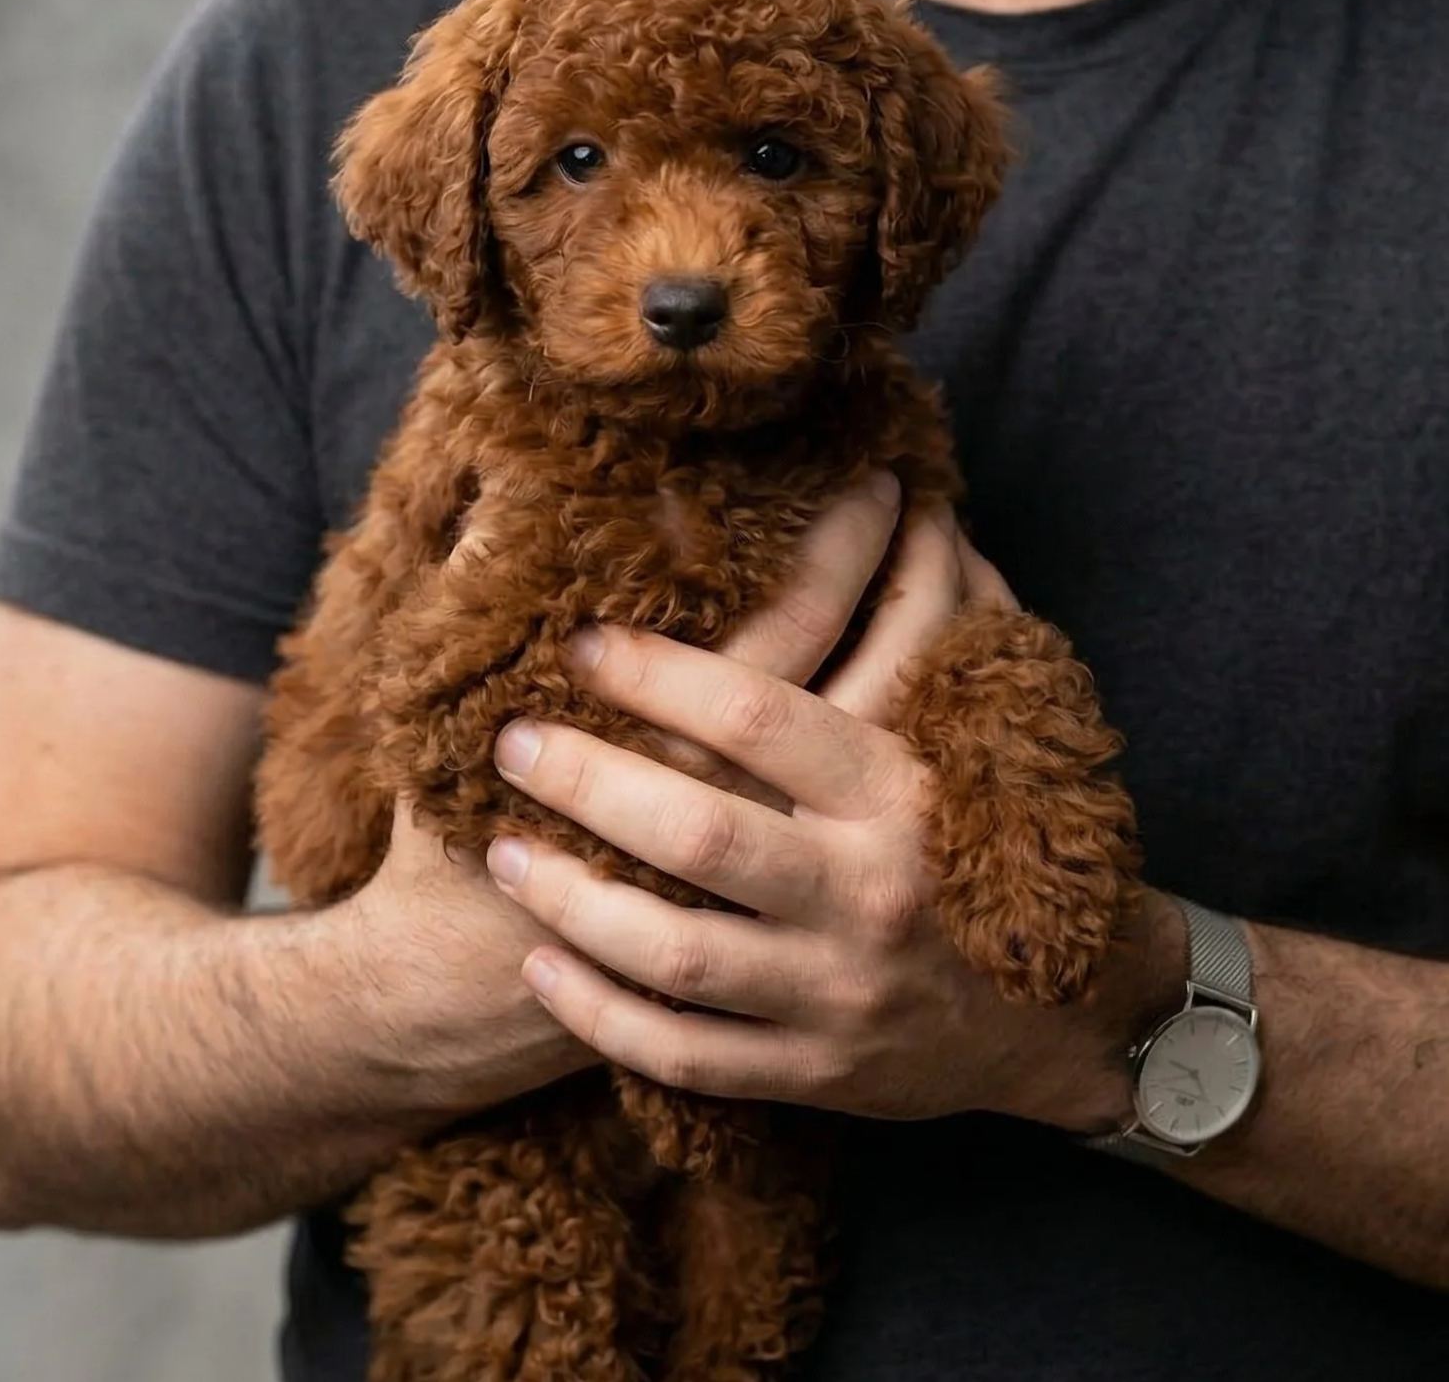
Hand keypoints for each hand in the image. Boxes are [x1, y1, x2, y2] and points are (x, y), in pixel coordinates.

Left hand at [486, 494, 1182, 1131]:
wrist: (1067, 1016)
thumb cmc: (993, 839)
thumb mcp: (970, 730)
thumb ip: (925, 625)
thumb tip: (895, 497)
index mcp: (902, 790)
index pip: (758, 714)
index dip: (655, 671)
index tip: (580, 641)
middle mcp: (870, 892)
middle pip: (700, 833)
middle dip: (588, 781)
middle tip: (514, 740)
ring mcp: (839, 994)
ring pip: (677, 954)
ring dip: (572, 901)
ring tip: (503, 850)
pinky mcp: (816, 1072)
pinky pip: (686, 1054)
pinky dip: (602, 1014)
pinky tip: (544, 963)